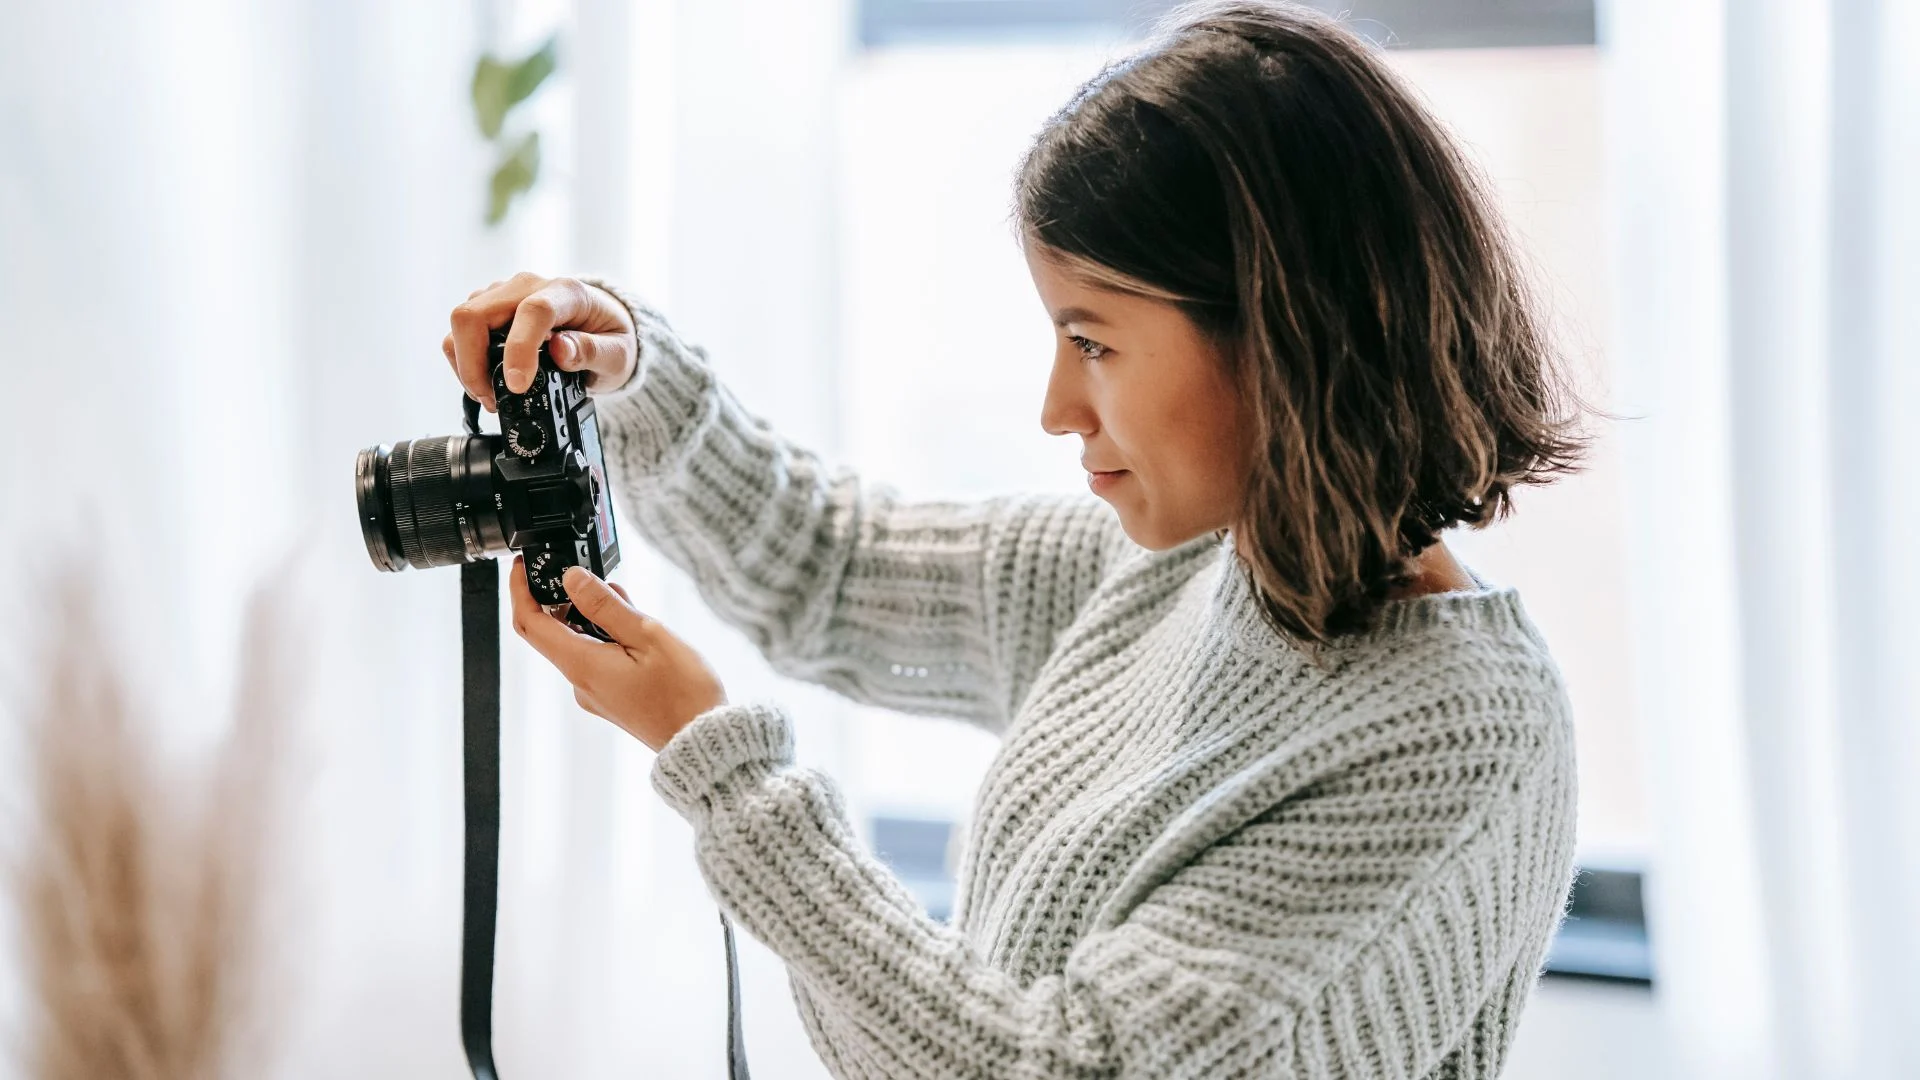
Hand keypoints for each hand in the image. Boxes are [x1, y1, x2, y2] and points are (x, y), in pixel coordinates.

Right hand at [444, 272, 637, 411]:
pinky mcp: (489, 308)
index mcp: (566, 292)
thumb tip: (561, 351)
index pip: (532, 312)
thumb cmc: (611, 337)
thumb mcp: (618, 352)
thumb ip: (593, 352)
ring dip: (466, 365)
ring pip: (462, 323)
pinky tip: (486, 382)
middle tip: (492, 399)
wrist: (603, 325)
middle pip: (475, 314)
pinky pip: (462, 332)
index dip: (519, 349)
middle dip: (473, 364)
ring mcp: (504, 294)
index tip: (517, 385)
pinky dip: (466, 361)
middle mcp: (528, 286)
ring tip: (491, 396)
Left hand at [508, 557, 726, 751]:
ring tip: (627, 602)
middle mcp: (580, 682)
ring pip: (578, 643)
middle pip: (552, 632)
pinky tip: (633, 627)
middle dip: (563, 599)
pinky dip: (605, 636)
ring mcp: (594, 693)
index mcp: (582, 665)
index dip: (520, 590)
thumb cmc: (683, 693)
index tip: (521, 566)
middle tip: (588, 575)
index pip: (530, 623)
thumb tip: (572, 579)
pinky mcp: (610, 698)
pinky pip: (595, 659)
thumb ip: (606, 606)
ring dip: (592, 617)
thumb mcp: (647, 635)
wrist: (701, 739)